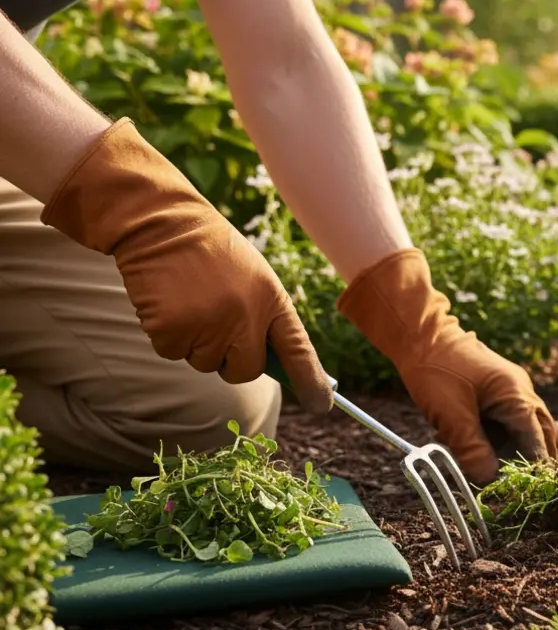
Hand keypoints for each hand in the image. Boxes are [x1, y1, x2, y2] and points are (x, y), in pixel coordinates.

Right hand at [39, 118, 332, 413]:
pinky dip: (167, 334)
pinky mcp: (172, 331)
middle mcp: (245, 318)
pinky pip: (173, 353)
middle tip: (216, 319)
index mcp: (272, 301)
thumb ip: (264, 320)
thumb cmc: (211, 253)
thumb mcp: (253, 279)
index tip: (322, 405)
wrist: (163, 224)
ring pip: (204, 363)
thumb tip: (269, 365)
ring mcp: (209, 327)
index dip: (311, 381)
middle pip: (245, 370)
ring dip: (195, 342)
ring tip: (190, 299)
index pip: (298, 350)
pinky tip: (169, 301)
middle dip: (231, 359)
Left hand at [337, 248, 557, 482]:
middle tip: (512, 485)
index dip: (533, 469)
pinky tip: (464, 444)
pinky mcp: (495, 391)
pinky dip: (490, 437)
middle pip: (537, 436)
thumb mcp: (451, 415)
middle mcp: (520, 392)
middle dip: (526, 461)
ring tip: (477, 464)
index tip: (527, 492)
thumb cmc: (436, 371)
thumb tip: (489, 480)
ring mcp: (509, 390)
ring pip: (519, 430)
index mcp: (516, 396)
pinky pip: (503, 421)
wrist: (419, 335)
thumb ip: (472, 449)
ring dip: (503, 450)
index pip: (536, 441)